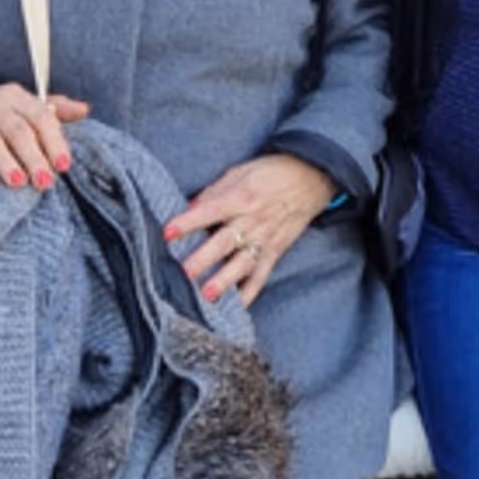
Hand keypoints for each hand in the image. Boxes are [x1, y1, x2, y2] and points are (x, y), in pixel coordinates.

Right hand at [0, 82, 90, 190]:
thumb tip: (85, 110)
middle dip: (33, 156)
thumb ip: (55, 108)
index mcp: (18, 98)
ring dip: (3, 161)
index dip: (54, 140)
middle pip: (17, 130)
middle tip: (44, 182)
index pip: (41, 117)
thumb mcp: (24, 105)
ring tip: (16, 182)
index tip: (64, 166)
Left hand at [164, 154, 333, 307]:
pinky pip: (261, 276)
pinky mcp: (275, 252)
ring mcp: (265, 238)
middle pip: (224, 242)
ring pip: (242, 263)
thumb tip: (189, 208)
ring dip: (224, 280)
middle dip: (203, 258)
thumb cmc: (271, 172)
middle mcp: (253, 219)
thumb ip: (214, 191)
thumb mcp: (241, 171)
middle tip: (183, 273)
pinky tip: (235, 306)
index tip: (167, 232)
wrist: (311, 177)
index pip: (211, 210)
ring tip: (207, 295)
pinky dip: (249, 293)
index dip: (189, 221)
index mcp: (241, 196)